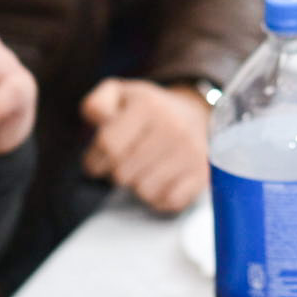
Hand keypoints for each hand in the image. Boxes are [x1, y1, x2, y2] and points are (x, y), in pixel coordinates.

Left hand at [80, 78, 209, 212]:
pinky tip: (160, 179)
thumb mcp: (118, 95)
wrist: (193, 114)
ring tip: (142, 168)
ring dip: (137, 184)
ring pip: (143, 191)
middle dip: (115, 172)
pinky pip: (167, 201)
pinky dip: (159, 196)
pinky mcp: (202, 175)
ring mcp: (190, 153)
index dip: (94, 157)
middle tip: (123, 161)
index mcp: (148, 106)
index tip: (98, 157)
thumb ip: (96, 105)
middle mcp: (173, 128)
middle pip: (122, 173)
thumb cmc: (148, 110)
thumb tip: (100, 119)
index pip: (108, 144)